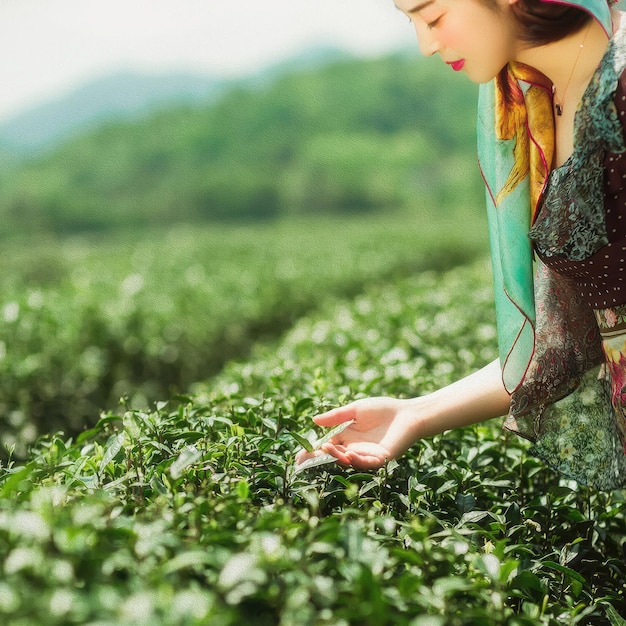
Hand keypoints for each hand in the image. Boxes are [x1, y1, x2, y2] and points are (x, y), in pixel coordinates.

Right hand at [295, 396, 419, 469]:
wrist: (408, 413)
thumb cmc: (383, 409)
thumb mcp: (355, 410)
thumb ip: (336, 417)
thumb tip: (314, 420)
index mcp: (346, 437)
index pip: (325, 446)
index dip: (312, 452)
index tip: (299, 456)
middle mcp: (354, 448)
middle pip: (333, 456)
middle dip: (319, 459)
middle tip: (306, 460)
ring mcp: (366, 455)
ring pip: (347, 461)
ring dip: (337, 457)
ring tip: (328, 449)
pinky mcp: (380, 459)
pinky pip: (367, 463)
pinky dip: (357, 461)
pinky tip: (349, 454)